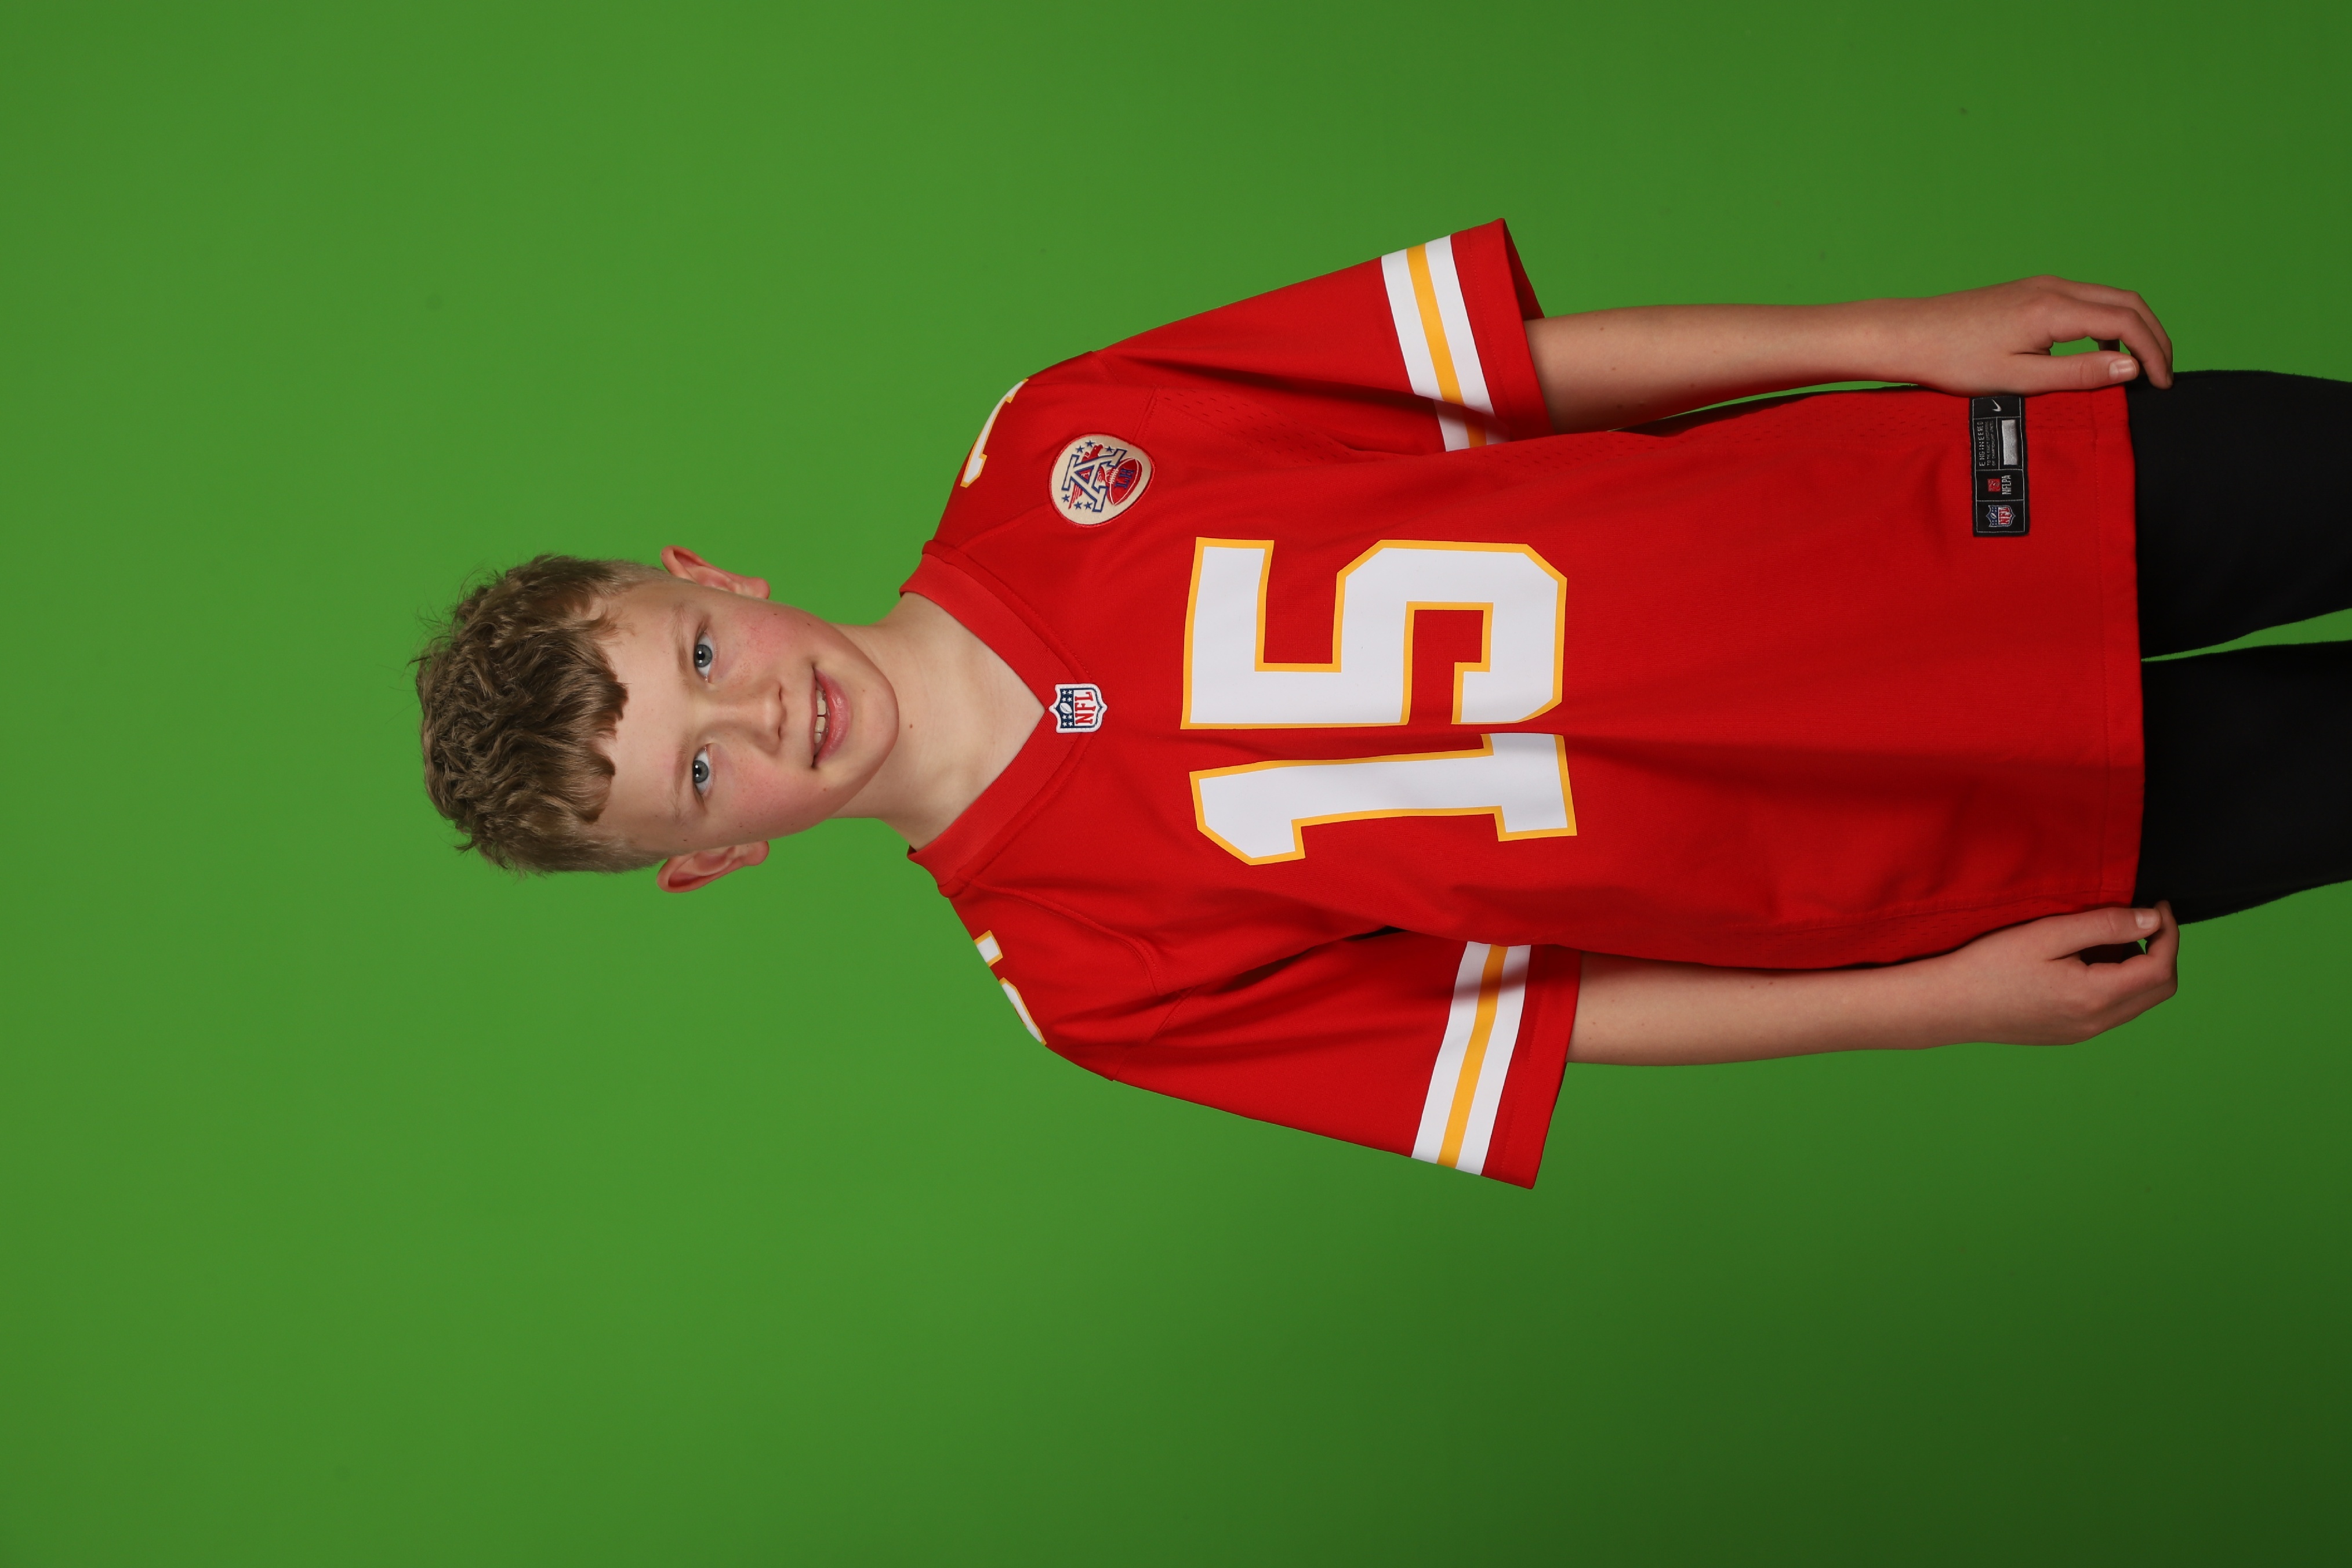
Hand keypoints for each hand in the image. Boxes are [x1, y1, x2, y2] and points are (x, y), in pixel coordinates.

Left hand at [1884, 277, 2174, 394]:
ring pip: (2110, 299)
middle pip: (2129, 303)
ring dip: (2133, 329)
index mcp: (2054, 309)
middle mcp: (2054, 288)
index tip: (2162, 384)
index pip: (2127, 323)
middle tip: (2164, 375)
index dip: (2153, 353)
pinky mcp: (2032, 291)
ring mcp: (2043, 286)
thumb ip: (2078, 375)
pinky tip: (2101, 354)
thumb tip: (2131, 368)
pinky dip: (2108, 324)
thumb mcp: (2019, 378)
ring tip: (2139, 368)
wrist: (1910, 335)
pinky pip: (2086, 301)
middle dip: (2155, 338)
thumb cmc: (1954, 360)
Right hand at [1933, 902, 2179, 1045]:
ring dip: (2140, 967)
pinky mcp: (2071, 1034)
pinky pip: (2115, 1010)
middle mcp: (2097, 1021)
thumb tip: (2152, 918)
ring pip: (2139, 1001)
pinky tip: (2088, 961)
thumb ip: (2104, 924)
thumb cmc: (1990, 965)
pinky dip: (2119, 983)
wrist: (1949, 1006)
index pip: (2160, 967)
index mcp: (2095, 996)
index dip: (2169, 933)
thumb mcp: (2047, 933)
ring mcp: (2084, 1032)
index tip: (2158, 905)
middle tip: (2144, 919)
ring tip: (2110, 938)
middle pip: (2160, 989)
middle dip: (2163, 951)